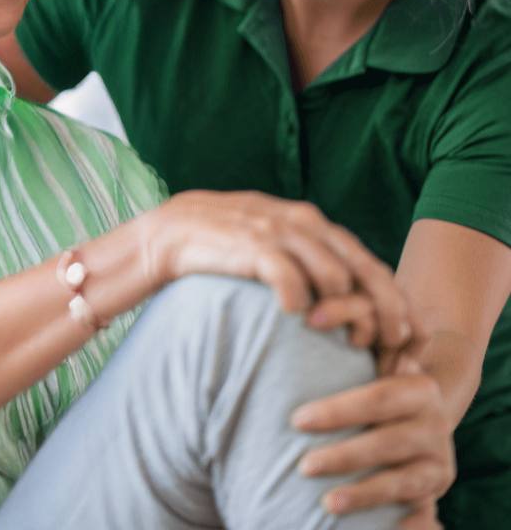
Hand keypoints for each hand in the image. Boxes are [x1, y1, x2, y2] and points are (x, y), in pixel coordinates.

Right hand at [141, 190, 414, 350]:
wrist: (169, 232)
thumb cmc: (223, 247)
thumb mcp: (273, 243)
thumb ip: (307, 259)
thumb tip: (344, 299)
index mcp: (314, 224)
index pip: (369, 262)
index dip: (391, 300)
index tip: (399, 335)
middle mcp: (304, 223)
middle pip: (364, 269)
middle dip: (382, 310)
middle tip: (383, 344)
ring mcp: (279, 232)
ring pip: (334, 276)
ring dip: (341, 312)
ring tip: (338, 340)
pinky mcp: (252, 244)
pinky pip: (289, 277)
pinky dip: (297, 299)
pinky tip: (292, 317)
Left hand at [291, 356, 454, 528]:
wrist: (417, 421)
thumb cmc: (371, 396)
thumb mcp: (367, 373)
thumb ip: (345, 357)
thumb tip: (303, 326)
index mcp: (417, 388)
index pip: (376, 398)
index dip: (337, 411)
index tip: (296, 420)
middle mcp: (436, 423)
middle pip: (387, 441)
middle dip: (343, 456)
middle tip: (304, 466)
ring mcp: (439, 458)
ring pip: (401, 480)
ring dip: (363, 494)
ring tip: (327, 503)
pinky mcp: (437, 489)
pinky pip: (419, 509)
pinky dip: (403, 523)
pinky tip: (380, 528)